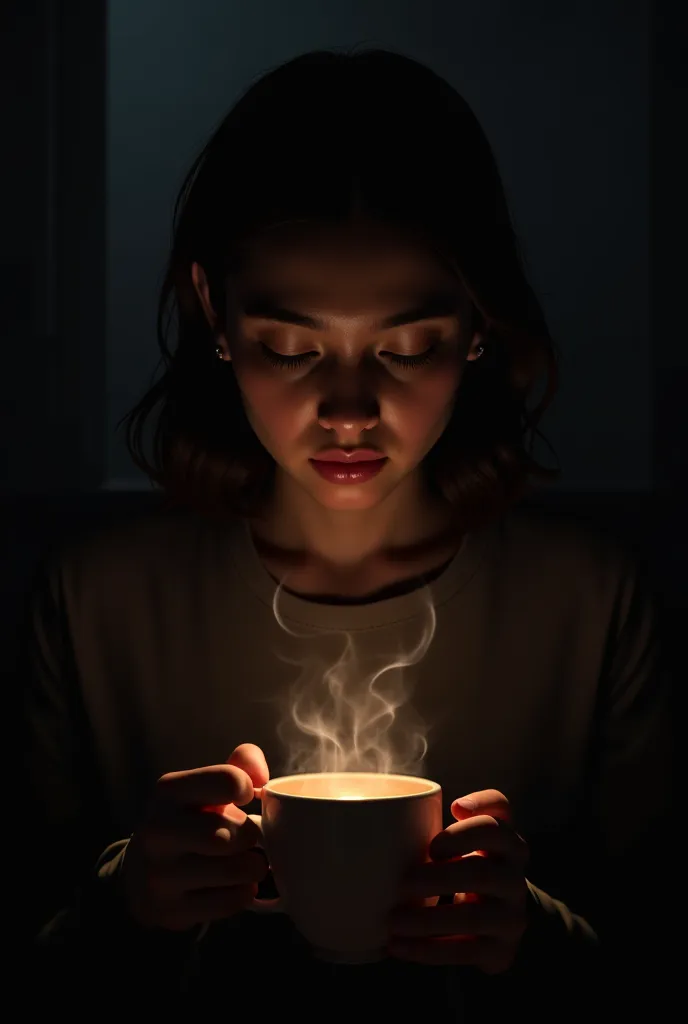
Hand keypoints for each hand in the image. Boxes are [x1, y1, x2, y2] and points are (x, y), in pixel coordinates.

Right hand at [122, 743, 268, 930]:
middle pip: (228, 834)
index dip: (247, 788)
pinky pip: (229, 902)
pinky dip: (244, 892)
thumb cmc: (190, 820)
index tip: (247, 796)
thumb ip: (239, 766)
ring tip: (248, 861)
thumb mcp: (204, 787)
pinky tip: (235, 884)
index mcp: (169, 791)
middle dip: (250, 836)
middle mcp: (158, 831)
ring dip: (253, 867)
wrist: (141, 874)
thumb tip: (261, 776)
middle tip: (249, 837)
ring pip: (232, 870)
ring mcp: (160, 874)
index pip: (226, 780)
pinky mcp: (170, 909)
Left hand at [388, 789, 528, 973]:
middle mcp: (515, 880)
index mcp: (509, 845)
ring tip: (392, 921)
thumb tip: (459, 806)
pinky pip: (463, 952)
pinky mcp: (500, 950)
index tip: (433, 847)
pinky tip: (398, 946)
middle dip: (436, 879)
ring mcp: (511, 917)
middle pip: (480, 873)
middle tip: (401, 884)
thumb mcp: (478, 834)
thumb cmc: (475, 862)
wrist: (502, 915)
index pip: (494, 827)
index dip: (463, 834)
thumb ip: (471, 811)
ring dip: (426, 920)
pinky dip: (426, 950)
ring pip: (471, 917)